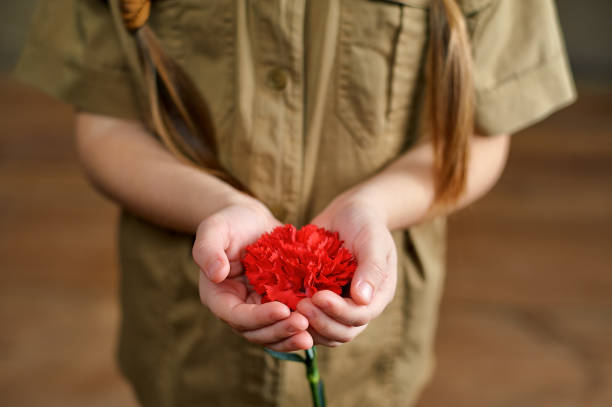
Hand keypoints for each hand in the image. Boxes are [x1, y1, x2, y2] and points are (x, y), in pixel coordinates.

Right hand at [193, 203, 312, 350]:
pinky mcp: (276, 304)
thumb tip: (216, 274)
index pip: (236, 316)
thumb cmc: (231, 221)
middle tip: (303, 325)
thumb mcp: (214, 229)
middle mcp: (236, 308)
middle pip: (255, 332)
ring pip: (272, 334)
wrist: (253, 220)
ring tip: (311, 334)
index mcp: (218, 296)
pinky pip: (286, 323)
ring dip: (290, 337)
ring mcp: (257, 309)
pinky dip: (298, 329)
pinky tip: (318, 325)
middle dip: (278, 331)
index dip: (258, 318)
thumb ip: (208, 249)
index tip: (282, 310)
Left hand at [297, 197, 396, 346]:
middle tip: (300, 305)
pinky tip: (281, 307)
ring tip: (290, 309)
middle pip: (342, 332)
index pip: (360, 316)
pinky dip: (297, 317)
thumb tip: (362, 299)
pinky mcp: (319, 298)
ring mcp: (338, 304)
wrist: (348, 212)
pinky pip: (310, 318)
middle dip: (321, 322)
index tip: (318, 296)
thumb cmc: (365, 222)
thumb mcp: (373, 239)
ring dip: (308, 325)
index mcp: (377, 295)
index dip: (338, 312)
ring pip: (324, 331)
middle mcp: (359, 306)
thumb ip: (371, 268)